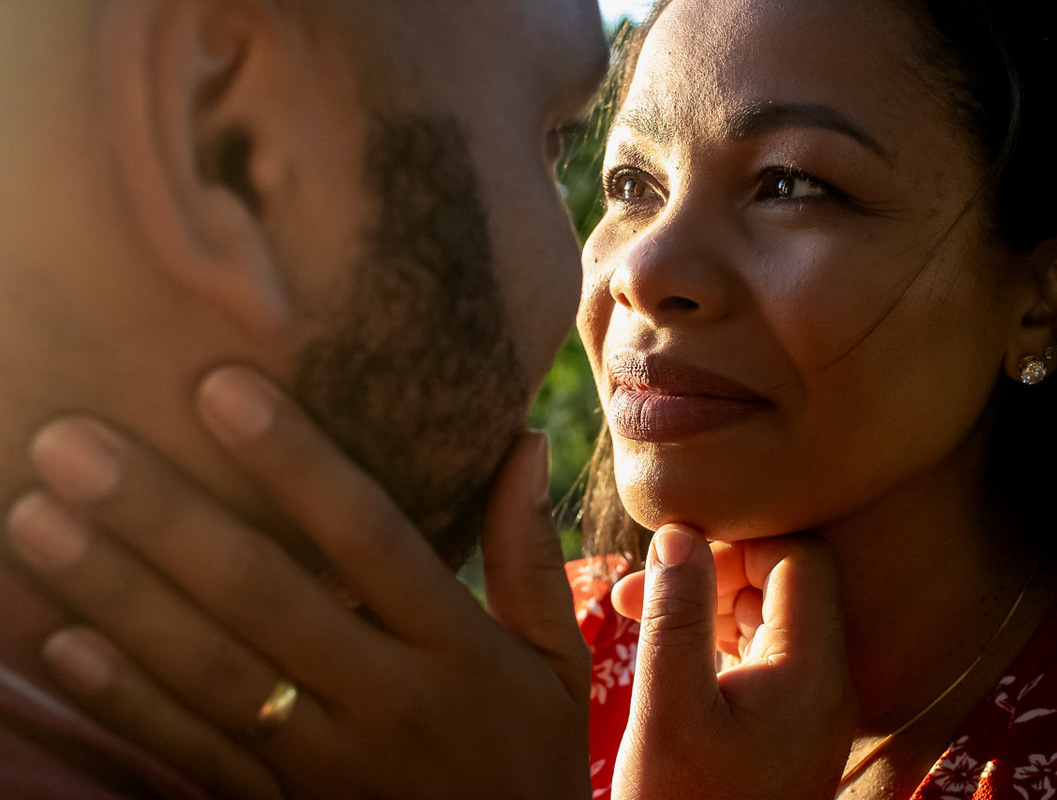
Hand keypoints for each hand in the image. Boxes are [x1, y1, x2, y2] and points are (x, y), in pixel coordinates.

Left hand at [3, 366, 591, 798]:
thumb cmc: (532, 754)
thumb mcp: (556, 658)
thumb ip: (530, 552)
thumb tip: (523, 438)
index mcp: (456, 650)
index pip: (371, 539)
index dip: (297, 463)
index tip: (221, 388)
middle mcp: (385, 701)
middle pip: (264, 597)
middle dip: (163, 517)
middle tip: (72, 441)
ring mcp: (325, 766)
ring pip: (208, 673)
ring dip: (118, 595)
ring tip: (37, 520)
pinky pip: (194, 755)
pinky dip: (124, 703)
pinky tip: (62, 644)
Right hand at [609, 526, 856, 799]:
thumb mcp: (668, 709)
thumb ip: (675, 615)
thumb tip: (677, 531)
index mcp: (811, 671)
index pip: (800, 558)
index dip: (738, 542)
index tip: (675, 559)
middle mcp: (825, 682)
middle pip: (787, 581)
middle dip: (713, 570)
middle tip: (641, 590)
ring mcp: (810, 704)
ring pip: (770, 613)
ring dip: (707, 602)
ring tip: (638, 614)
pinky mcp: (788, 723)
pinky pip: (760, 652)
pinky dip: (715, 636)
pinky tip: (669, 650)